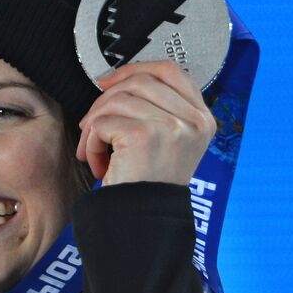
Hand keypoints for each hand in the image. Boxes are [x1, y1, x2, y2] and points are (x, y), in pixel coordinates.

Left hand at [75, 60, 216, 185]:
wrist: (144, 223)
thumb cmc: (147, 187)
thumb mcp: (166, 142)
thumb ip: (156, 109)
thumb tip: (115, 79)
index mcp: (202, 119)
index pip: (171, 71)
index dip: (136, 69)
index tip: (110, 82)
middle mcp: (193, 121)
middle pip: (140, 80)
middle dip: (106, 99)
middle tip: (92, 125)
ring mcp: (172, 126)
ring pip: (117, 99)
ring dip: (94, 124)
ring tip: (94, 149)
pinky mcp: (145, 135)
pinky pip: (102, 122)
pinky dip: (90, 143)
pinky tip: (97, 163)